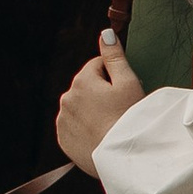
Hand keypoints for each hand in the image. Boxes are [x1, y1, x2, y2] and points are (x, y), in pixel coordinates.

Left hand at [56, 29, 145, 175]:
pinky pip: (74, 126)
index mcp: (82, 80)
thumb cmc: (129, 120)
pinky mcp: (63, 139)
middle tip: (120, 110)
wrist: (122, 159)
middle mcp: (66, 98)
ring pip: (80, 107)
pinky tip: (100, 135)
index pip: (98, 66)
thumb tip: (105, 34)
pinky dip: (85, 128)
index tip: (124, 92)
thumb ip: (114, 56)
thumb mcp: (128, 83)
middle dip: (101, 93)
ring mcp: (63, 120)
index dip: (115, 77)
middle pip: (88, 86)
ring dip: (92, 110)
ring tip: (110, 124)